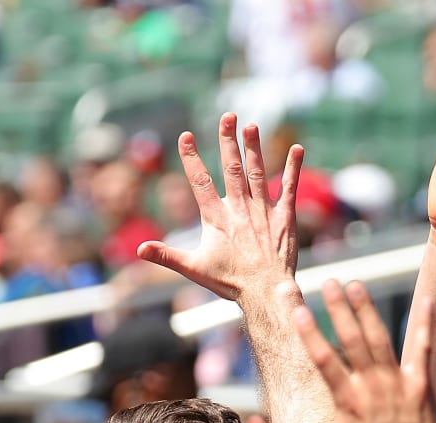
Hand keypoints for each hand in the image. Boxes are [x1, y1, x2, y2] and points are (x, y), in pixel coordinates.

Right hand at [138, 114, 301, 304]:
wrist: (266, 293)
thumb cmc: (230, 282)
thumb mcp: (194, 268)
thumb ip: (166, 255)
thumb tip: (139, 249)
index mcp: (216, 218)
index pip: (200, 181)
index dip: (191, 157)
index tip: (186, 136)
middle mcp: (239, 209)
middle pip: (232, 168)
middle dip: (228, 141)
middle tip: (227, 116)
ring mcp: (263, 212)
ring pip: (258, 173)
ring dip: (255, 148)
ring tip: (252, 126)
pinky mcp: (284, 219)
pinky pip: (289, 189)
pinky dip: (293, 168)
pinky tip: (297, 149)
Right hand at [258, 283, 435, 422]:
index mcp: (349, 402)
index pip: (324, 361)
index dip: (310, 334)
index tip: (298, 310)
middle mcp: (374, 388)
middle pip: (354, 340)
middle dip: (339, 309)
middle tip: (329, 282)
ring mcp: (399, 385)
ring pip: (382, 340)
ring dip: (368, 311)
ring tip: (356, 285)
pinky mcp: (422, 386)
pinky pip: (423, 350)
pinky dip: (425, 326)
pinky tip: (427, 301)